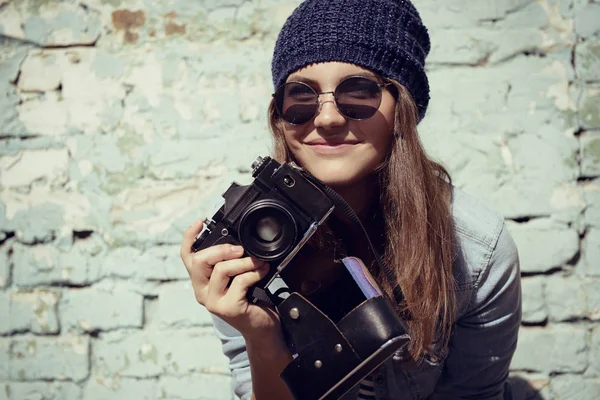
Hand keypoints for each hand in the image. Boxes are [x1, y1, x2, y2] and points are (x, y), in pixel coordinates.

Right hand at [180, 220, 281, 337]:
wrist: (262, 329)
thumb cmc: (250, 300)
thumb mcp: (235, 278)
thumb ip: (229, 263)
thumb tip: (237, 241)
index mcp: (201, 281)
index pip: (187, 257)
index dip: (189, 238)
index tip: (199, 222)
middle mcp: (202, 292)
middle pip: (199, 261)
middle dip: (221, 250)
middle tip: (240, 249)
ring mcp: (213, 302)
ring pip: (221, 270)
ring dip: (243, 262)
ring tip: (258, 262)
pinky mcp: (228, 308)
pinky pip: (239, 282)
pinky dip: (254, 273)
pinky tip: (263, 271)